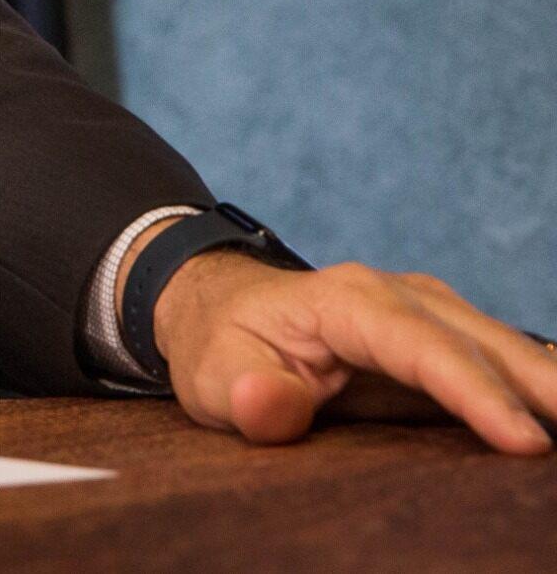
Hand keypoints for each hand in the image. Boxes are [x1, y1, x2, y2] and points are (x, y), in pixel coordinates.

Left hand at [143, 239, 556, 454]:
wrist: (215, 310)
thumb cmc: (220, 345)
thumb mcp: (213, 374)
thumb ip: (247, 393)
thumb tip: (270, 406)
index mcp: (346, 301)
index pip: (422, 348)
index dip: (475, 393)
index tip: (524, 441)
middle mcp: (396, 296)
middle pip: (481, 341)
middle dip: (540, 387)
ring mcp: (423, 311)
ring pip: (500, 345)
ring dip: (545, 385)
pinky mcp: (437, 336)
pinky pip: (493, 359)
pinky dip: (530, 383)